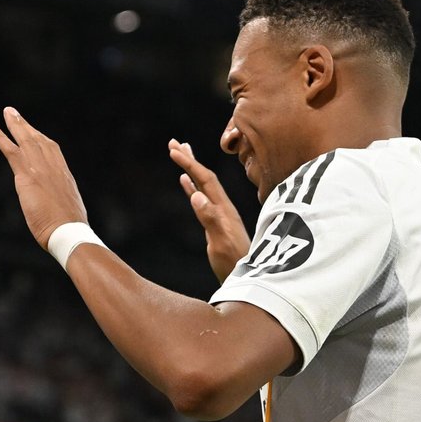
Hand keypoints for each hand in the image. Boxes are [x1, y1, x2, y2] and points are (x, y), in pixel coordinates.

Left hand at [0, 107, 89, 248]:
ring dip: (15, 124)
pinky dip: (0, 137)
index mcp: (64, 176)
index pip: (52, 151)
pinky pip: (12, 151)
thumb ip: (61, 206)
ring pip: (26, 140)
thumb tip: (61, 214)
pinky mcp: (28, 176)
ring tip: (6, 111)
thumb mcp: (69, 214)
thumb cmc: (70, 231)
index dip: (42, 139)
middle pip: (39, 140)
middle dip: (26, 126)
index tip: (34, 131)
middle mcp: (54, 168)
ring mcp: (41, 170)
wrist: (68, 232)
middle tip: (14, 113)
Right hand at [169, 139, 249, 282]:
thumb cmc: (233, 264)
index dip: (190, 163)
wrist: (248, 279)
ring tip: (180, 153)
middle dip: (189, 158)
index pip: (205, 179)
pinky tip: (186, 183)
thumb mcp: (220, 243)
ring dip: (191, 168)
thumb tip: (197, 197)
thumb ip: (210, 220)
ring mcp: (219, 214)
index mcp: (223, 208)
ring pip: (203, 185)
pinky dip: (192, 187)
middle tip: (173, 142)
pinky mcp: (215, 223)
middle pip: (205, 176)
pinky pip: (201, 198)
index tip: (174, 149)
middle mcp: (222, 207)